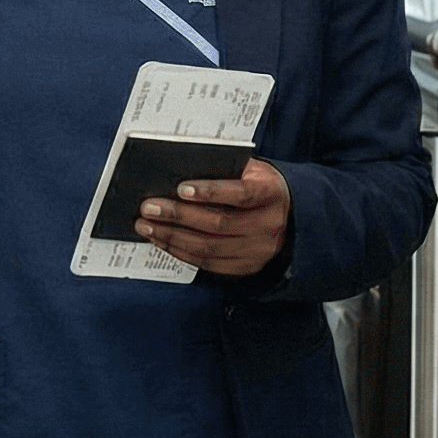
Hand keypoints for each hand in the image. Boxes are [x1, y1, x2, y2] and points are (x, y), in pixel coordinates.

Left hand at [137, 158, 291, 278]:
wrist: (290, 215)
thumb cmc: (261, 186)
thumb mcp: (252, 170)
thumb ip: (225, 170)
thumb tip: (180, 171)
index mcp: (271, 194)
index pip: (241, 194)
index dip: (210, 191)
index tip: (180, 188)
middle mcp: (268, 225)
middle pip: (218, 223)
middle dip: (178, 216)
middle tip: (150, 208)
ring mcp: (258, 250)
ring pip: (209, 247)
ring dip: (172, 237)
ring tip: (147, 226)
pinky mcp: (246, 267)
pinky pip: (208, 263)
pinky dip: (181, 252)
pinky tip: (163, 241)